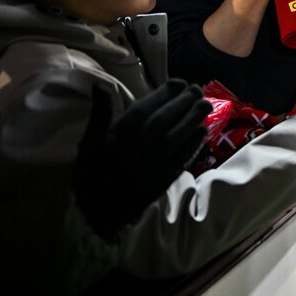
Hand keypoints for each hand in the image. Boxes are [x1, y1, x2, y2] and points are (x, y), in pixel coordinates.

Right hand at [73, 79, 209, 237]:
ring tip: (205, 104)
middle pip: (164, 120)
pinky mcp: (163, 180)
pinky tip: (202, 131)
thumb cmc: (92, 172)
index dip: (165, 93)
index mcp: (118, 135)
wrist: (98, 212)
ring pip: (176, 137)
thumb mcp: (90, 141)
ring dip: (193, 119)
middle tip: (197, 89)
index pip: (146, 107)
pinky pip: (181, 158)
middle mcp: (137, 147)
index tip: (179, 83)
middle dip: (183, 102)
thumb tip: (100, 85)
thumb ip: (100, 113)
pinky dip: (193, 144)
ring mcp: (152, 165)